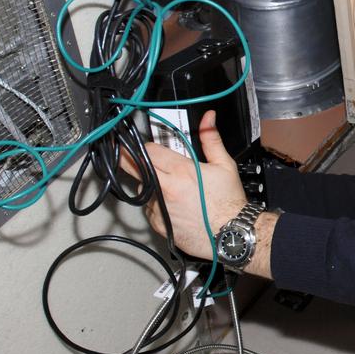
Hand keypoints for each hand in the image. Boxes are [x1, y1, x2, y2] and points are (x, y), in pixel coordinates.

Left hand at [120, 110, 247, 260]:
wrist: (231, 235)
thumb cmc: (229, 202)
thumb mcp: (224, 165)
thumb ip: (211, 139)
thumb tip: (208, 118)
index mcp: (181, 171)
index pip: (149, 151)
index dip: (145, 146)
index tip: (142, 145)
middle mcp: (167, 189)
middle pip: (135, 167)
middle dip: (127, 159)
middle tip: (122, 153)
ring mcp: (161, 208)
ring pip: (143, 188)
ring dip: (149, 183)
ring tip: (167, 185)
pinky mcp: (159, 224)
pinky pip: (149, 209)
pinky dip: (155, 203)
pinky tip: (171, 203)